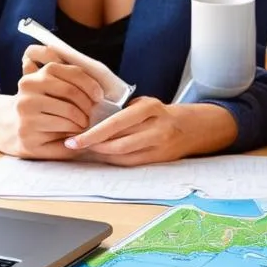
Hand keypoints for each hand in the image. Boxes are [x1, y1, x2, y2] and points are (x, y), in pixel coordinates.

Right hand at [0, 44, 103, 158]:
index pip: (73, 72)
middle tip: (93, 115)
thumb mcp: (54, 90)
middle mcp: (28, 87)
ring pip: (69, 112)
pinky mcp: (27, 131)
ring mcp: (25, 109)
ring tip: (84, 125)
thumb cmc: (45, 109)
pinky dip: (75, 133)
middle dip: (88, 105)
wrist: (15, 129)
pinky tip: (74, 134)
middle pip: (71, 91)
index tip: (99, 97)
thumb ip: (72, 80)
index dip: (91, 85)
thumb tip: (101, 85)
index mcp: (39, 73)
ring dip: (83, 121)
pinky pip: (62, 130)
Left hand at [60, 97, 199, 165]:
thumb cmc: (160, 113)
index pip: (116, 123)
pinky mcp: (159, 159)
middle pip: (118, 142)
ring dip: (101, 154)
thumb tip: (89, 122)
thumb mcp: (144, 104)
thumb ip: (122, 112)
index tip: (73, 139)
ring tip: (85, 149)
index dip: (93, 133)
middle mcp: (157, 127)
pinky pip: (130, 163)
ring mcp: (159, 145)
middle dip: (92, 146)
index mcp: (150, 108)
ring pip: (123, 156)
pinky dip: (113, 160)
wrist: (192, 127)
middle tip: (73, 145)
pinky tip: (102, 155)